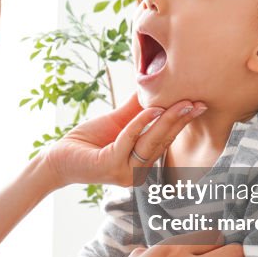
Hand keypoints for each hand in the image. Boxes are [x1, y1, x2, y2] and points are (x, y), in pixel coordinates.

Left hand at [42, 94, 205, 187]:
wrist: (59, 158)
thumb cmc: (87, 141)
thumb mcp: (117, 122)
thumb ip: (136, 109)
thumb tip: (153, 84)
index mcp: (142, 163)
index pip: (166, 140)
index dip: (181, 122)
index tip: (198, 104)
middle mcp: (137, 172)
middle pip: (163, 141)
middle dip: (181, 120)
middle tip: (197, 101)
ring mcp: (125, 172)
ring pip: (151, 142)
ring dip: (167, 120)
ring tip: (182, 102)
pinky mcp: (111, 166)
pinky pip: (129, 140)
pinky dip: (140, 123)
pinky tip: (151, 109)